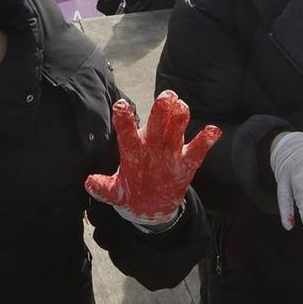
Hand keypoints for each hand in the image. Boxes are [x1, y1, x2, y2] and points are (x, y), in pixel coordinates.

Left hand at [85, 93, 219, 226]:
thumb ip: (104, 189)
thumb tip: (88, 183)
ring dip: (180, 118)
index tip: (121, 105)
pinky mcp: (186, 163)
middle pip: (158, 123)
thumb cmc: (130, 193)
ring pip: (176, 129)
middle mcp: (152, 144)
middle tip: (167, 97)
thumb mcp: (116, 193)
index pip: (127, 131)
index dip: (125, 119)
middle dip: (162, 109)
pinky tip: (213, 131)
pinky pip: (197, 149)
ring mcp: (170, 151)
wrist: (150, 206)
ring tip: (181, 108)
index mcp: (133, 149)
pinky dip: (206, 140)